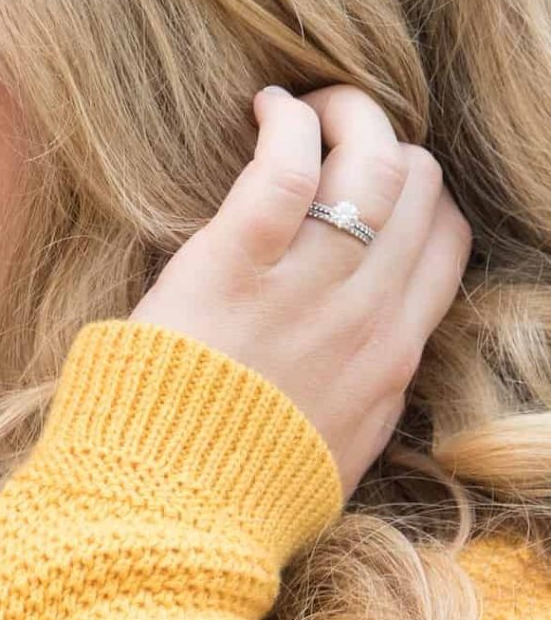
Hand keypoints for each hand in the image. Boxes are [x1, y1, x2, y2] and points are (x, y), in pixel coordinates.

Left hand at [129, 84, 471, 498]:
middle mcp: (364, 316)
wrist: (173, 513)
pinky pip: (290, 167)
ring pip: (374, 162)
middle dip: (384, 142)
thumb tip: (378, 358)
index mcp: (391, 358)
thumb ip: (366, 390)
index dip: (420, 197)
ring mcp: (305, 289)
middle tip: (331, 134)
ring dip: (346, 113)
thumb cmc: (238, 486)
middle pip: (419, 189)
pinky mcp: (237, 266)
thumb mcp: (337, 447)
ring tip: (301, 107)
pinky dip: (289, 121)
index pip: (447, 244)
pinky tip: (266, 109)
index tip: (374, 183)